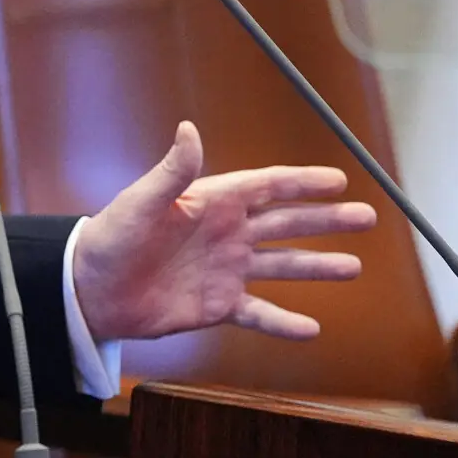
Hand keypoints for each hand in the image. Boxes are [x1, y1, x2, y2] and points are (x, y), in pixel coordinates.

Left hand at [72, 121, 377, 342]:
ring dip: (318, 266)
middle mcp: (225, 233)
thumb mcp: (141, 202)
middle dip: (326, 220)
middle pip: (287, 223)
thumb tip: (189, 129)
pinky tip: (312, 328)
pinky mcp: (216, 305)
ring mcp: (224, 269)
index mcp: (211, 202)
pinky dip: (285, 322)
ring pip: (282, 265)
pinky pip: (258, 313)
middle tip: (367, 217)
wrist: (90, 289)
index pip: (267, 187)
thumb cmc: (111, 238)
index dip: (303, 182)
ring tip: (354, 266)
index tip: (339, 178)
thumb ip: (173, 172)